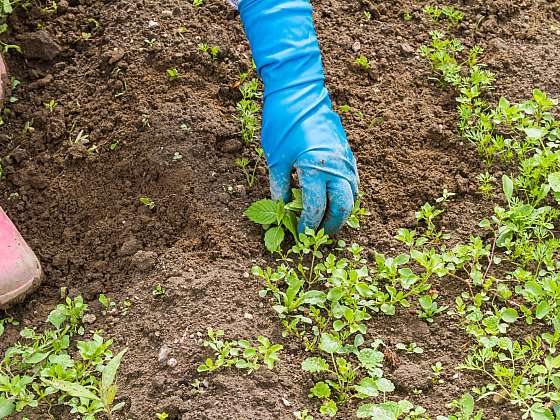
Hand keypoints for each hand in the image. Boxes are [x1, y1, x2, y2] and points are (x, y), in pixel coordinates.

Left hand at [240, 0, 358, 234]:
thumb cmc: (283, 122)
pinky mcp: (348, 152)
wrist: (299, 90)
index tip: (300, 234)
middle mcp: (335, 166)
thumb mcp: (276, 158)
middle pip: (341, 207)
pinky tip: (333, 200)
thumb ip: (279, 187)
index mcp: (314, 168)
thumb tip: (281, 209)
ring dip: (341, 212)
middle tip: (318, 234)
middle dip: (331, 224)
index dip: (307, 225)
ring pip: (351, 195)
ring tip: (327, 222)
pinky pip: (352, 182)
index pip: (315, 208)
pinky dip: (346, 195)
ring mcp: (345, 159)